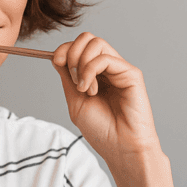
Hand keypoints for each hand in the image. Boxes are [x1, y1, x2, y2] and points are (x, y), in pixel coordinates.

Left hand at [51, 33, 161, 168]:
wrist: (120, 148)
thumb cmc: (102, 131)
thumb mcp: (75, 101)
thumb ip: (67, 78)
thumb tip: (57, 55)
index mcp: (95, 74)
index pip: (78, 46)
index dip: (63, 49)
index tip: (56, 62)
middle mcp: (108, 68)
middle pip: (87, 38)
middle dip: (71, 52)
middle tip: (72, 78)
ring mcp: (120, 69)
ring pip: (96, 43)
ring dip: (81, 63)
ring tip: (84, 88)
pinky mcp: (131, 73)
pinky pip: (105, 58)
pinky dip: (91, 71)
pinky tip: (92, 91)